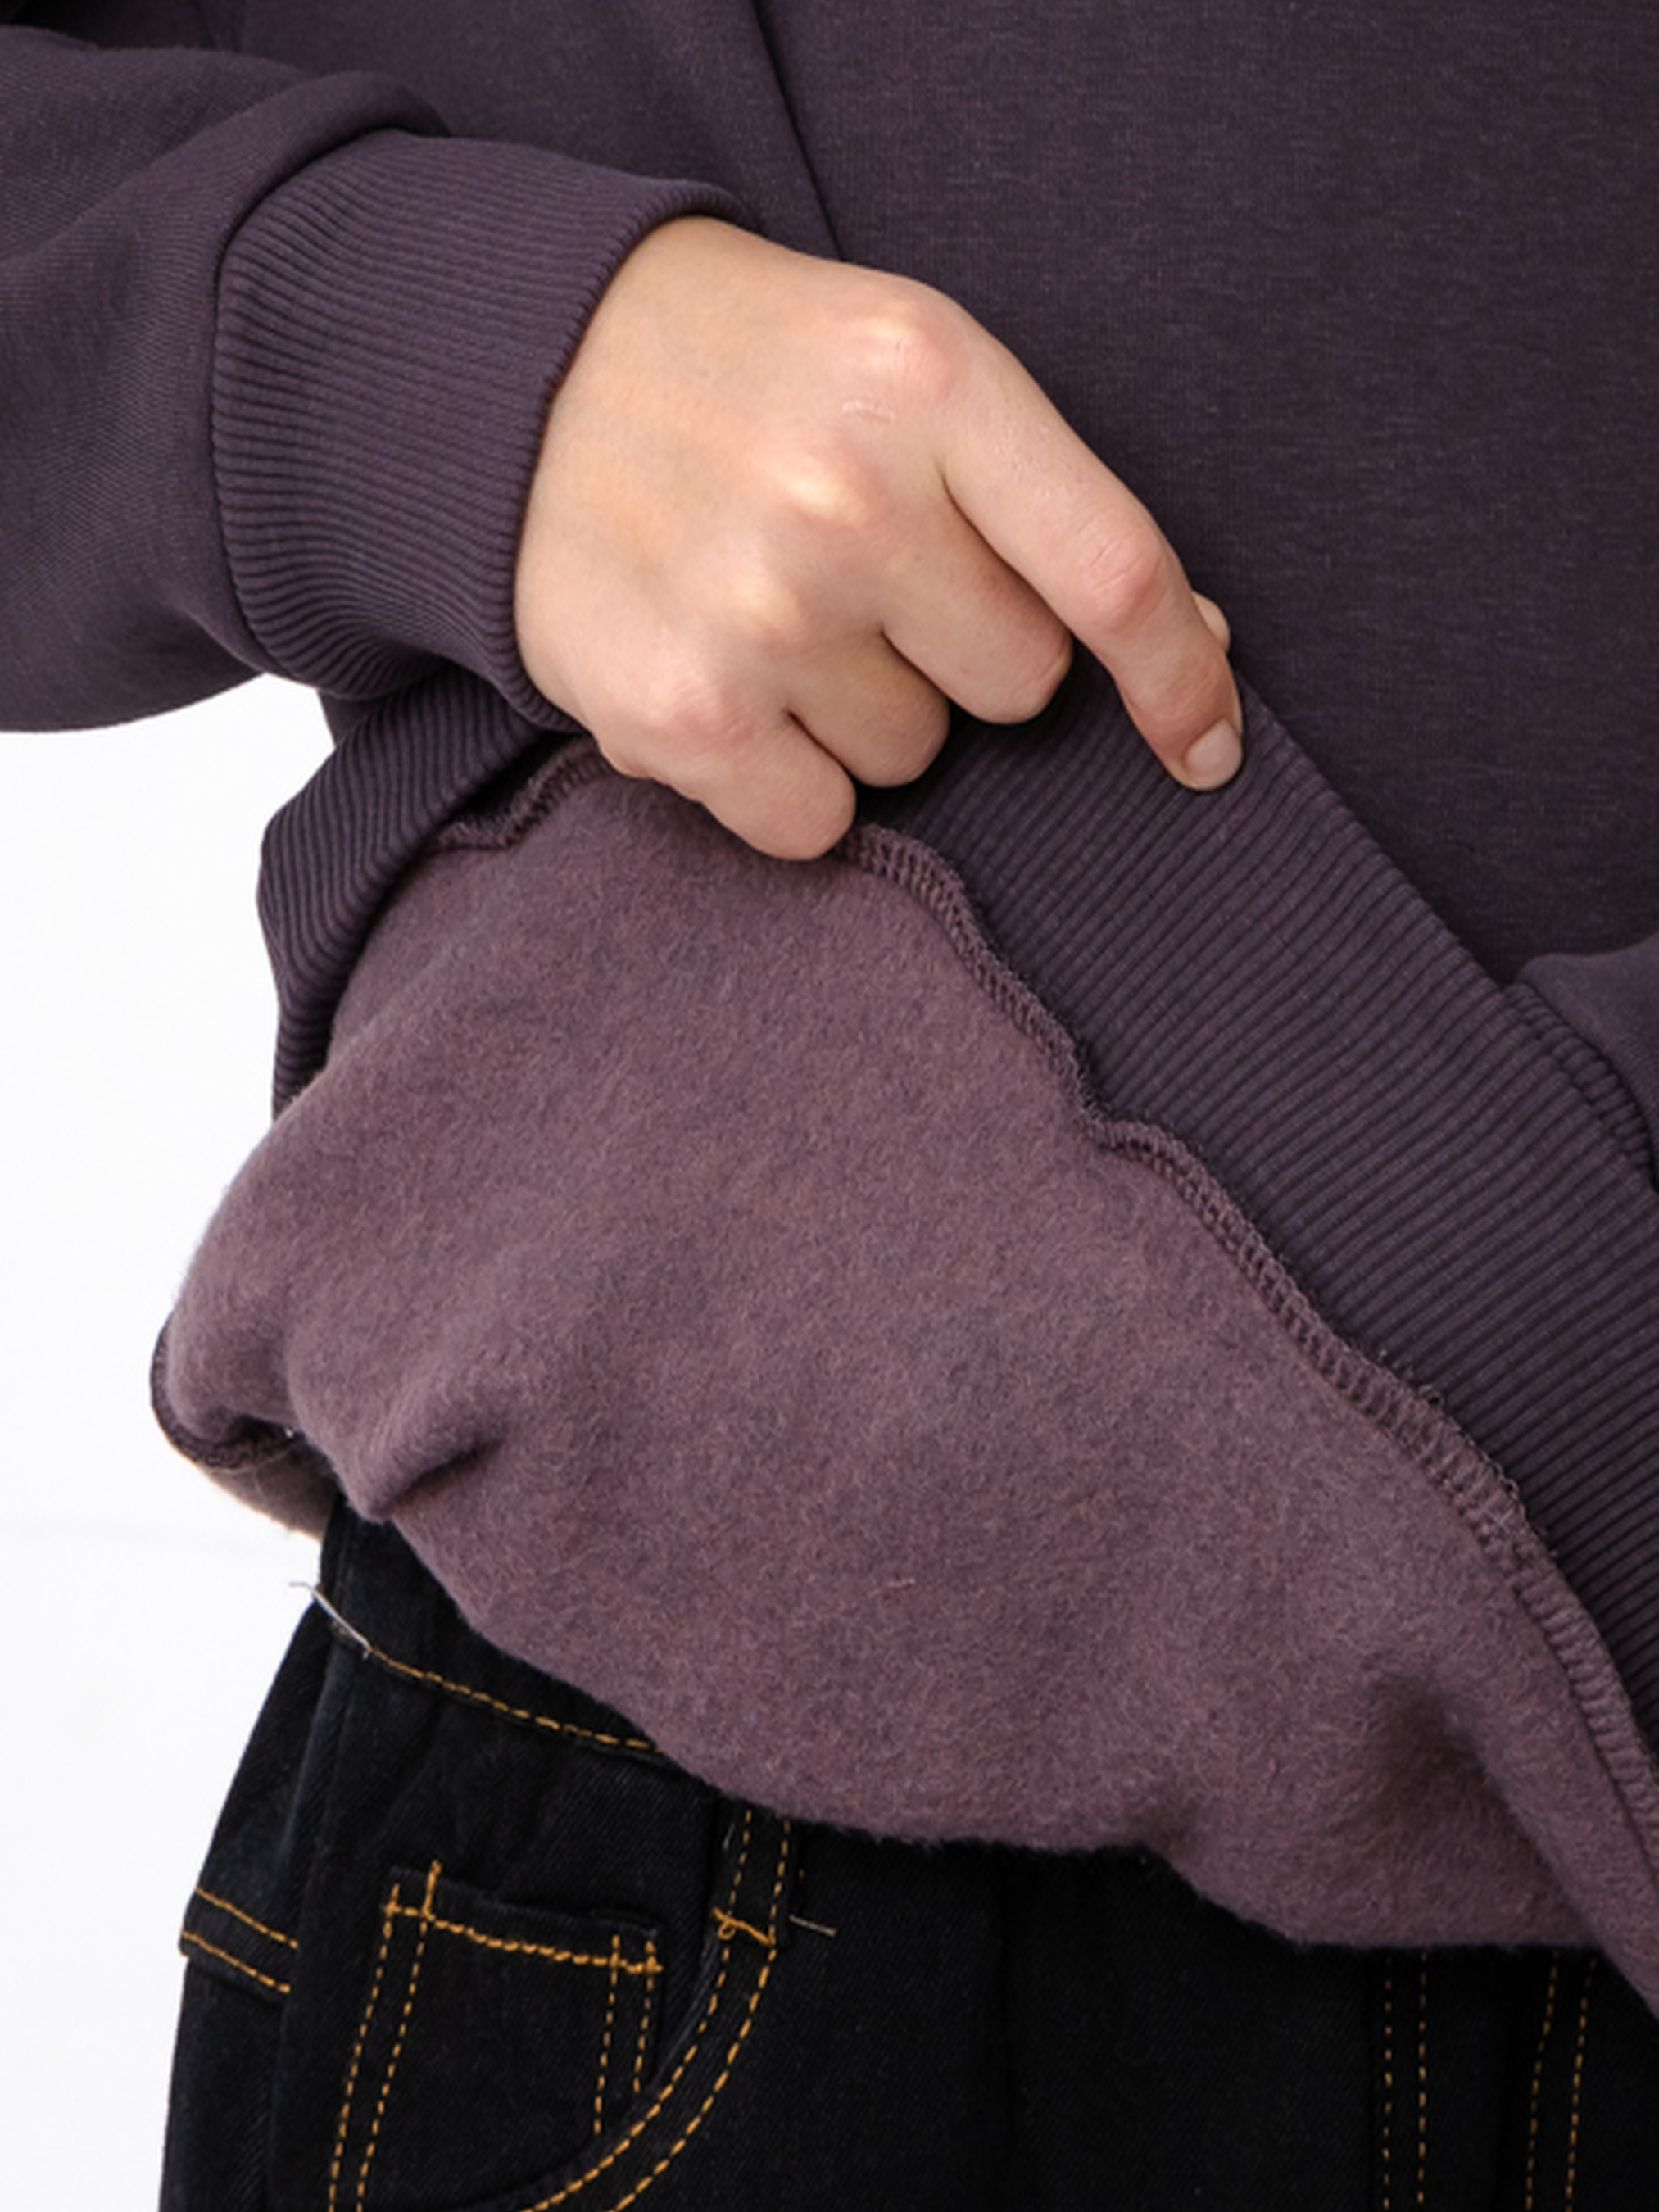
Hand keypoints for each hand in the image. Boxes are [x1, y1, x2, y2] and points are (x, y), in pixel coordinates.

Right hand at [514, 217, 1239, 858]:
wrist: (518, 372)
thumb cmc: (749, 379)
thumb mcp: (908, 366)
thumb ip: (1043, 495)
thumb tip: (1196, 644)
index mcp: (931, 384)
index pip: (1113, 570)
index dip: (1179, 676)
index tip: (1205, 747)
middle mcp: (848, 498)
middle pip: (1015, 684)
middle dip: (958, 649)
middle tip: (858, 571)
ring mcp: (758, 611)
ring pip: (912, 756)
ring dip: (860, 708)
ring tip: (765, 605)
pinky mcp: (678, 712)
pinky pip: (816, 822)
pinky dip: (782, 779)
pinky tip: (724, 683)